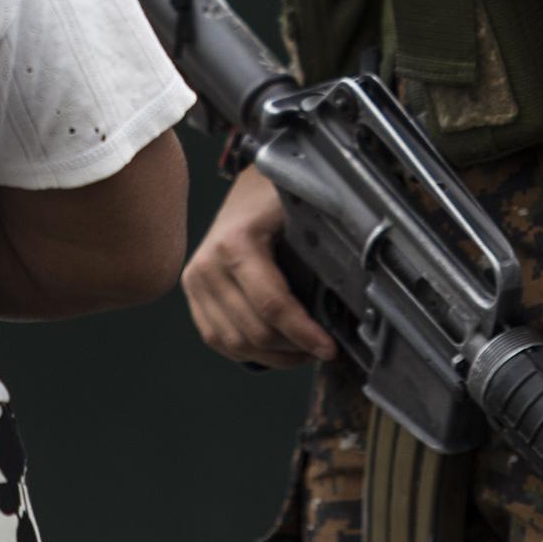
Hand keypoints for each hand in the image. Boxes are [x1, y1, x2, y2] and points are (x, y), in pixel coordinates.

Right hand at [182, 167, 338, 368]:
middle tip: (324, 350)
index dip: (304, 333)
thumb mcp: (302, 217)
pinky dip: (247, 351)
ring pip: (234, 342)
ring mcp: (196, 279)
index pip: (272, 306)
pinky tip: (275, 348)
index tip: (330, 348)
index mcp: (236, 243)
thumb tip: (349, 301)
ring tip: (303, 352)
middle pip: (254, 330)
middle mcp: (208, 264)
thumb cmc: (277, 198)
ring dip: (272, 356)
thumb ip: (320, 254)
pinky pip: (216, 338)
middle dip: (294, 348)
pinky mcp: (193, 291)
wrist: (248, 186)